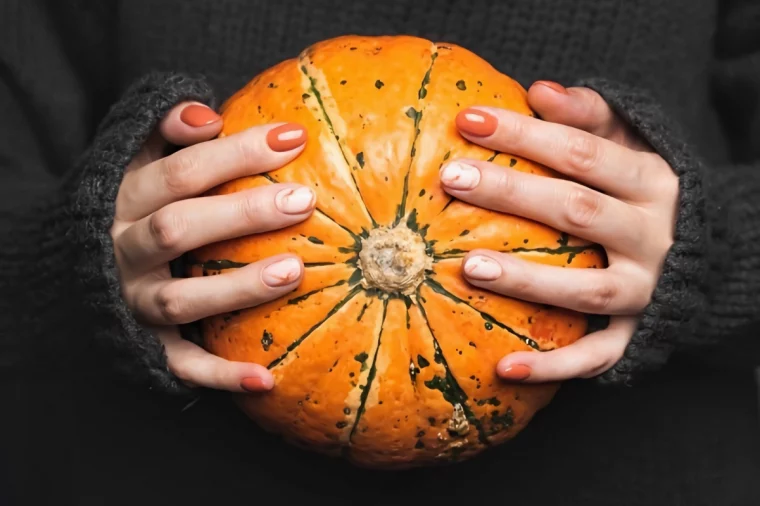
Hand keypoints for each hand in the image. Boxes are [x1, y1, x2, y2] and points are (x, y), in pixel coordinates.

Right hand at [110, 102, 312, 391]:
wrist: (66, 270)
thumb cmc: (127, 207)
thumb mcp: (132, 160)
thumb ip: (164, 131)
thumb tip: (209, 115)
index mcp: (123, 200)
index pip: (181, 170)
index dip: (235, 152)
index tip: (294, 137)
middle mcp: (122, 251)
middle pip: (179, 230)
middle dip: (241, 214)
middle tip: (302, 201)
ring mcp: (131, 301)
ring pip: (181, 299)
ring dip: (237, 287)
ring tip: (295, 271)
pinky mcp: (142, 343)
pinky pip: (179, 364)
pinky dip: (219, 375)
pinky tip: (266, 377)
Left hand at [441, 81, 678, 382]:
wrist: (713, 255)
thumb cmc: (645, 192)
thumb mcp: (632, 146)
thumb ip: (591, 116)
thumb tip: (539, 89)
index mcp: (650, 180)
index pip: (582, 152)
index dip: (525, 134)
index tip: (466, 120)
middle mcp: (653, 235)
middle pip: (576, 211)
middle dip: (512, 192)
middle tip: (452, 179)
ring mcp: (647, 290)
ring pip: (586, 289)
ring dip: (529, 280)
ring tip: (469, 268)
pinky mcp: (639, 334)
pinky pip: (598, 356)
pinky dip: (555, 367)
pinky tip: (504, 369)